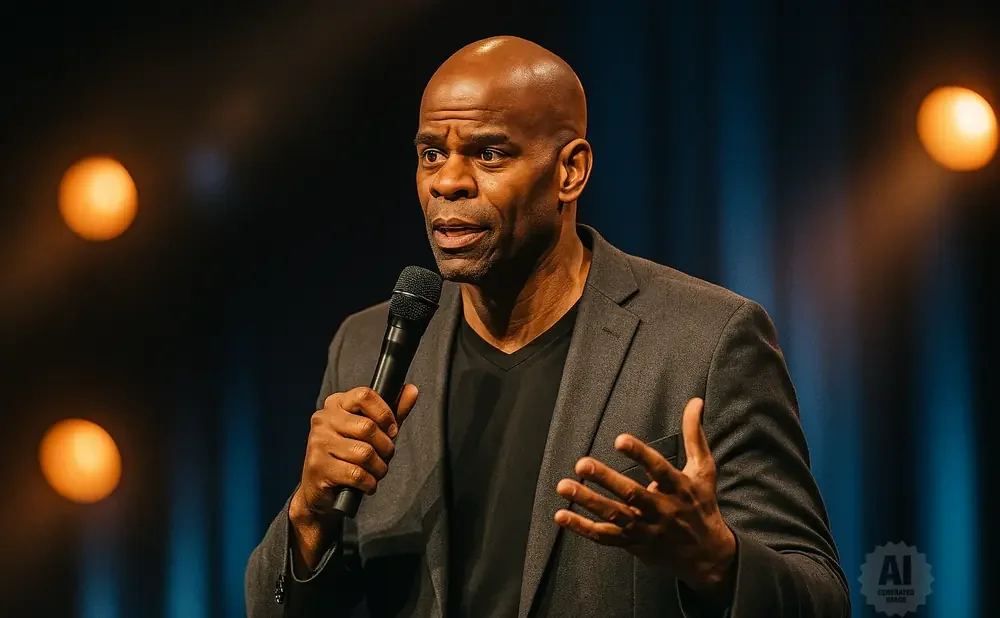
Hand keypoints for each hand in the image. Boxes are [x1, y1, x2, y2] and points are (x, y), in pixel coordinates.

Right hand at [289, 384, 418, 568]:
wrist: (319, 488)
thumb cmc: (349, 455)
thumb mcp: (373, 430)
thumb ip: (392, 411)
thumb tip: (412, 390)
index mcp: (335, 404)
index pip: (364, 395)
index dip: (385, 414)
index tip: (391, 430)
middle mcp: (323, 419)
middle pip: (368, 427)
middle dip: (386, 447)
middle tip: (384, 456)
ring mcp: (318, 443)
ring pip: (364, 453)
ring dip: (379, 468)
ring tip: (375, 472)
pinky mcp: (318, 467)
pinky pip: (356, 474)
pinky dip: (369, 483)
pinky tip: (367, 484)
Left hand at [554, 398, 736, 593]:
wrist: (707, 556)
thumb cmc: (702, 505)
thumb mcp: (703, 470)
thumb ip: (694, 435)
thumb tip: (695, 401)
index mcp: (678, 488)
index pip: (658, 469)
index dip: (640, 454)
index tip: (619, 440)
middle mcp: (661, 509)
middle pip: (630, 494)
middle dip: (605, 479)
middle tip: (581, 463)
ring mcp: (645, 529)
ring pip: (613, 516)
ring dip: (587, 501)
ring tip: (563, 486)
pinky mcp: (632, 543)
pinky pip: (604, 537)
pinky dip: (582, 528)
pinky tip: (561, 516)